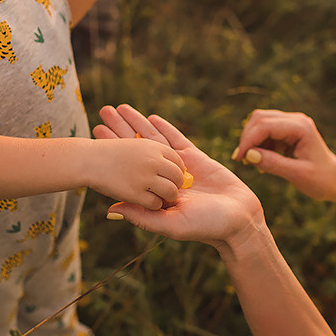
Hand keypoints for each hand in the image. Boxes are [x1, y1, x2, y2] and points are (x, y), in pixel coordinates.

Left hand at [94, 104, 265, 248]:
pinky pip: (178, 140)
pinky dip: (165, 128)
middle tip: (103, 111)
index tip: (96, 133)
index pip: (128, 166)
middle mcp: (162, 178)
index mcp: (154, 192)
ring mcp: (179, 167)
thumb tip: (110, 210)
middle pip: (138, 148)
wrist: (239, 221)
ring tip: (121, 108)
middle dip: (121, 129)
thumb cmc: (206, 227)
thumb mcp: (171, 225)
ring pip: (155, 141)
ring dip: (138, 123)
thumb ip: (142, 217)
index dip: (114, 149)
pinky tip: (152, 117)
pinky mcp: (197, 159)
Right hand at [231, 109, 335, 200]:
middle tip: (242, 160)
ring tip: (253, 162)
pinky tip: (261, 160)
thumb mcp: (297, 175)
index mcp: (301, 127)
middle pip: (259, 118)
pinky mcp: (286, 130)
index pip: (265, 125)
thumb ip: (273, 164)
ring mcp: (291, 123)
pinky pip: (264, 131)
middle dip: (247, 138)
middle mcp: (295, 120)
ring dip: (251, 141)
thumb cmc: (320, 179)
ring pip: (259, 122)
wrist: (335, 180)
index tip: (239, 158)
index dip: (248, 140)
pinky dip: (258, 144)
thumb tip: (249, 155)